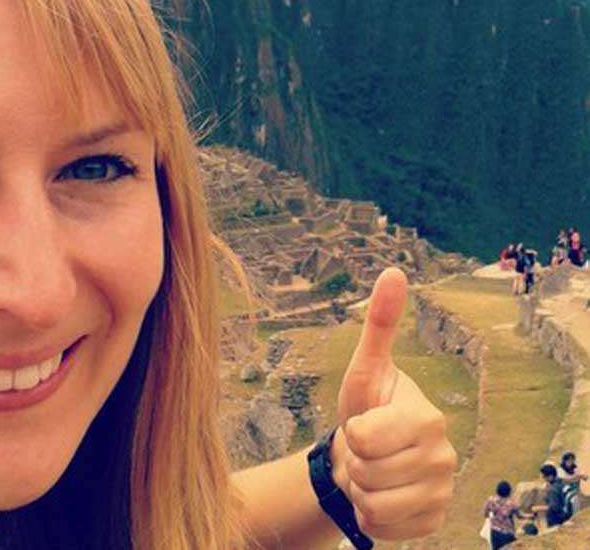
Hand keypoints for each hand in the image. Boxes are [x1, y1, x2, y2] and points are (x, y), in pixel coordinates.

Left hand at [332, 268, 456, 539]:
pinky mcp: (432, 521)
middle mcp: (444, 456)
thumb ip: (379, 324)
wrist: (368, 454)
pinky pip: (381, 529)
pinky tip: (380, 494)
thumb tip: (393, 271)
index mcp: (428, 417)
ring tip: (370, 472)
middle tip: (365, 451)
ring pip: (373, 506)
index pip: (366, 437)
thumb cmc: (365, 407)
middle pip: (367, 474)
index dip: (352, 434)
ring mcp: (441, 492)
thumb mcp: (365, 368)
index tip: (362, 425)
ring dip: (359, 490)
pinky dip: (370, 515)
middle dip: (354, 462)